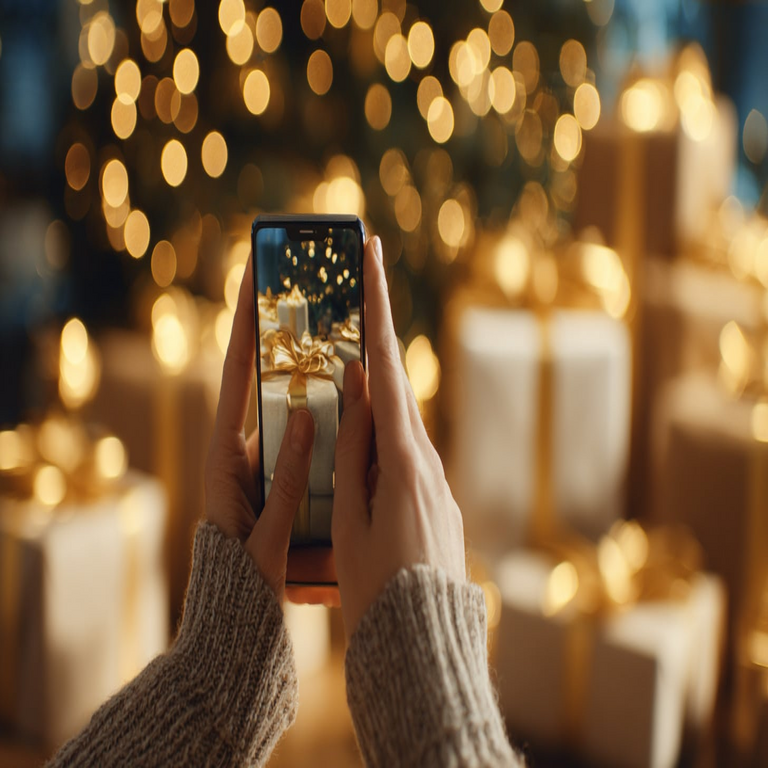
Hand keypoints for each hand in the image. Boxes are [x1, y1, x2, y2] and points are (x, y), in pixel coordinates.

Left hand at [205, 255, 315, 601]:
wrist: (233, 614)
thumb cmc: (243, 578)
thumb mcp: (266, 528)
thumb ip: (287, 475)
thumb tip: (305, 416)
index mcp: (225, 455)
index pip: (234, 376)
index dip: (243, 326)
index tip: (252, 279)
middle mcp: (238, 448)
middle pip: (257, 377)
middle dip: (276, 334)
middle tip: (300, 292)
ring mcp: (256, 458)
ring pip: (281, 403)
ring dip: (302, 371)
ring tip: (329, 333)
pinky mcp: (273, 473)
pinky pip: (296, 431)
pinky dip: (316, 411)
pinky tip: (344, 398)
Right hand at [332, 236, 465, 637]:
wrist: (426, 641)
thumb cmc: (378, 585)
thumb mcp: (351, 518)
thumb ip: (354, 452)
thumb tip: (357, 391)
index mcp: (403, 459)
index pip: (385, 370)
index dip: (377, 311)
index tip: (374, 257)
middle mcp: (427, 461)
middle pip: (398, 385)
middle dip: (380, 333)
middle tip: (366, 281)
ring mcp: (437, 480)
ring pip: (401, 419)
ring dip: (378, 386)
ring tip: (353, 355)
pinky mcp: (437, 499)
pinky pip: (405, 450)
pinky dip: (385, 429)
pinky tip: (368, 430)